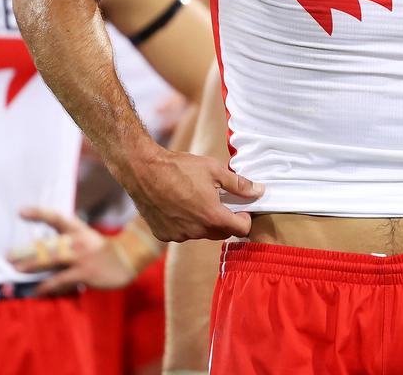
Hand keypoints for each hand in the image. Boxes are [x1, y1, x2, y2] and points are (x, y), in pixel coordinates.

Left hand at [7, 208, 134, 294]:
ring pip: (52, 261)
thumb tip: (43, 250)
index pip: (55, 217)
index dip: (38, 213)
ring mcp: (80, 257)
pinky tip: (37, 290)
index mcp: (77, 229)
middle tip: (7, 254)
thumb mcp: (85, 237)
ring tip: (17, 270)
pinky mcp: (84, 273)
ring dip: (32, 266)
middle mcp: (76, 241)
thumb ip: (66, 241)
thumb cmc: (102, 249)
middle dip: (26, 250)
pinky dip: (48, 286)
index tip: (20, 211)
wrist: (127, 258)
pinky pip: (62, 280)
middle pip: (47, 244)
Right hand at [117, 146, 263, 241]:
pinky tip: (177, 205)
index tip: (241, 207)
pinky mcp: (164, 234)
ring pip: (201, 233)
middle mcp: (197, 231)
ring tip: (194, 199)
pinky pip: (181, 233)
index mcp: (212, 216)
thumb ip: (239, 184)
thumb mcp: (214, 169)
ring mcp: (179, 235)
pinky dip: (184, 223)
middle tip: (218, 201)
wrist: (143, 170)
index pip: (241, 229)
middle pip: (222, 233)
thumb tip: (259, 190)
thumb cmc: (179, 167)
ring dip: (203, 222)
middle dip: (225, 220)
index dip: (245, 218)